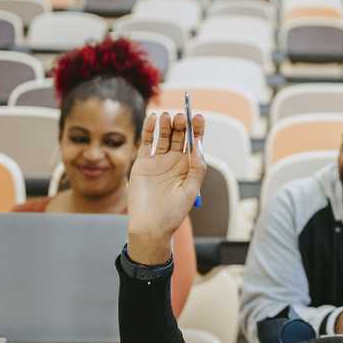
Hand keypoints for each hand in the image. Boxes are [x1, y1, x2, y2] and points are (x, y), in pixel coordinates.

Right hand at [127, 111, 206, 264]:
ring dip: (167, 125)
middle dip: (182, 125)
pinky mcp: (142, 162)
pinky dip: (149, 129)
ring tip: (168, 116)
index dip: (197, 129)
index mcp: (189, 167)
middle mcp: (174, 161)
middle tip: (182, 117)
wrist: (150, 226)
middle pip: (180, 136)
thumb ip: (197, 167)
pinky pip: (147, 141)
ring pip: (164, 136)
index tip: (198, 117)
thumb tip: (200, 145)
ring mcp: (158, 160)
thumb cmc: (173, 212)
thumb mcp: (191, 190)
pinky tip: (153, 118)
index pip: (194, 143)